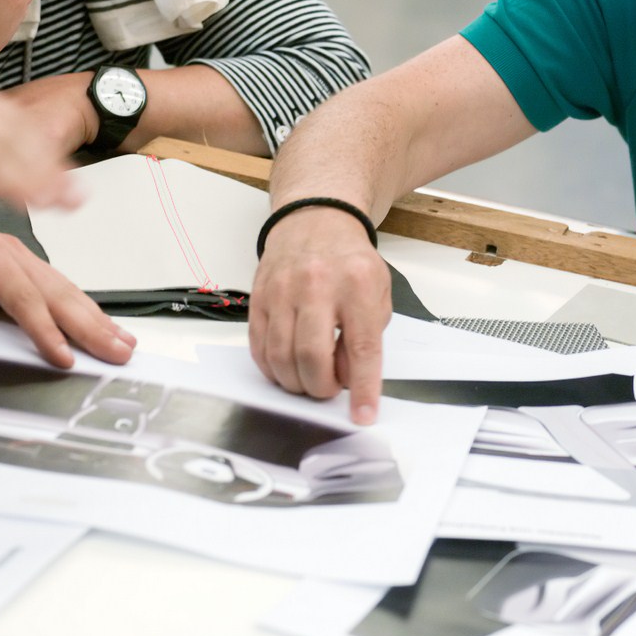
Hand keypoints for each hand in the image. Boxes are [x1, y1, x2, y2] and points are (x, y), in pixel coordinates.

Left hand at [0, 201, 135, 367]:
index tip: (62, 356)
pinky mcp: (18, 262)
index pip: (21, 296)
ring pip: (63, 287)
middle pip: (56, 291)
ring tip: (122, 340)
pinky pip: (56, 284)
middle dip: (90, 324)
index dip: (44, 329)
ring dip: (94, 315)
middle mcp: (8, 250)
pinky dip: (81, 305)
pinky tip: (97, 321)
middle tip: (118, 351)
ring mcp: (17, 254)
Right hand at [248, 206, 389, 423]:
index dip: (362, 388)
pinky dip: (272, 368)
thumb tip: (348, 378)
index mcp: (356, 284)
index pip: (361, 348)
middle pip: (311, 357)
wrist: (314, 221)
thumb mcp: (377, 291)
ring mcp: (282, 291)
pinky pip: (259, 347)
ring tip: (308, 379)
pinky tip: (286, 368)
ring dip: (295, 382)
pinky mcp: (259, 298)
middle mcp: (316, 285)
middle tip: (328, 389)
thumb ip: (368, 335)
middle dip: (320, 388)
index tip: (363, 414)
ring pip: (280, 357)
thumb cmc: (348, 261)